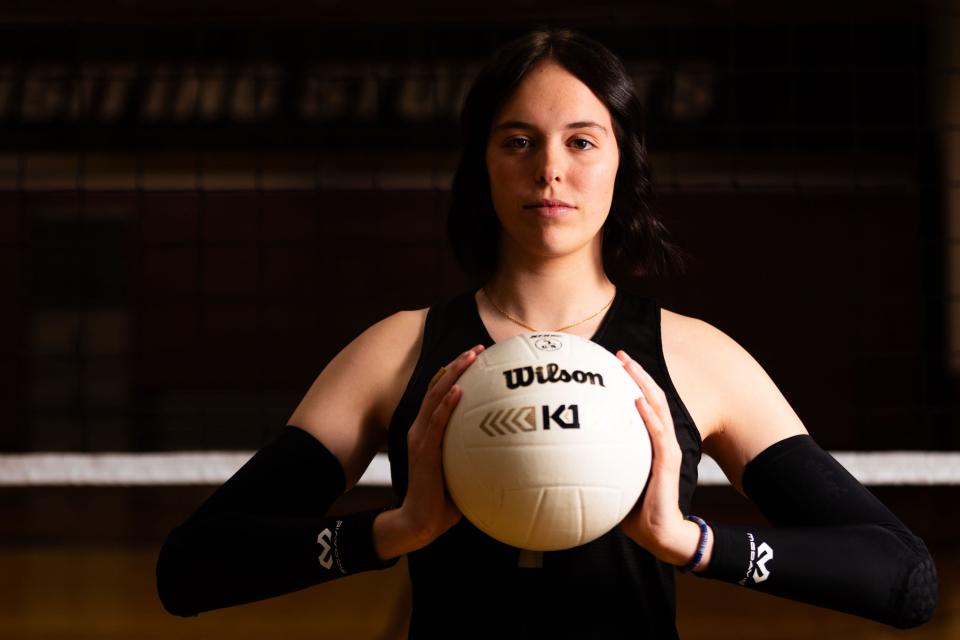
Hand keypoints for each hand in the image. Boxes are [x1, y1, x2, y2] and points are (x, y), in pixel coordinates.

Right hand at [376, 345, 484, 557]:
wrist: (421, 522)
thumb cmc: (444, 499)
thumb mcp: (463, 469)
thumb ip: (477, 454)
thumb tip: (511, 449)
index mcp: (428, 431)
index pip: (441, 394)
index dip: (456, 373)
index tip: (477, 358)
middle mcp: (421, 429)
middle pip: (439, 387)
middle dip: (458, 365)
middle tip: (478, 350)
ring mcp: (420, 438)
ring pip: (436, 397)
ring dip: (454, 375)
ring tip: (470, 357)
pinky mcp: (424, 451)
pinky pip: (437, 423)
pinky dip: (447, 404)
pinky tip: (458, 390)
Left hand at [615, 350, 706, 567]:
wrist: (659, 533)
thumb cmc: (635, 510)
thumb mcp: (613, 480)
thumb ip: (598, 464)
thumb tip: (563, 455)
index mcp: (650, 442)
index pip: (643, 404)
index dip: (630, 382)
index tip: (612, 365)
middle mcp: (661, 440)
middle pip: (652, 397)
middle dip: (636, 373)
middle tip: (619, 355)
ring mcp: (667, 450)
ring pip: (657, 407)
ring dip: (643, 384)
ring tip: (628, 366)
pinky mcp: (668, 463)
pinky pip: (658, 434)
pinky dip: (649, 415)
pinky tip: (637, 401)